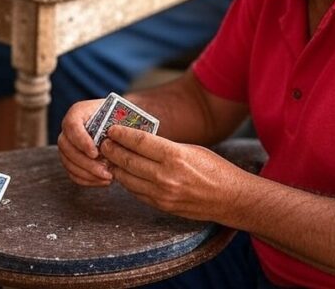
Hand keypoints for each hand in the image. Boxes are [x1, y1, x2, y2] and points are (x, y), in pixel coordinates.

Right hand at [57, 99, 112, 186]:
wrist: (117, 121)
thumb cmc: (119, 116)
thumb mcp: (119, 114)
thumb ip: (117, 126)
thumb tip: (123, 140)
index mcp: (78, 113)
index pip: (72, 126)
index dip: (81, 141)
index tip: (95, 153)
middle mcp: (69, 128)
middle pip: (66, 147)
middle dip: (85, 162)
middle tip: (104, 171)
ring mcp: (68, 144)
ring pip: (67, 162)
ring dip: (86, 173)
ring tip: (107, 177)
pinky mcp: (71, 159)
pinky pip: (72, 172)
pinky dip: (86, 179)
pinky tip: (102, 181)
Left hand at [101, 126, 247, 220]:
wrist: (231, 199)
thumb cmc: (213, 169)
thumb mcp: (190, 150)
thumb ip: (163, 148)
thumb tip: (137, 142)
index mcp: (175, 156)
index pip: (139, 141)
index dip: (122, 134)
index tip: (112, 129)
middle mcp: (166, 176)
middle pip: (128, 160)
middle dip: (112, 150)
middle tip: (104, 142)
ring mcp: (162, 194)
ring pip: (127, 178)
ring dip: (115, 167)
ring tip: (108, 158)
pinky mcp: (161, 206)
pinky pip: (136, 192)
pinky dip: (127, 181)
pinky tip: (123, 173)